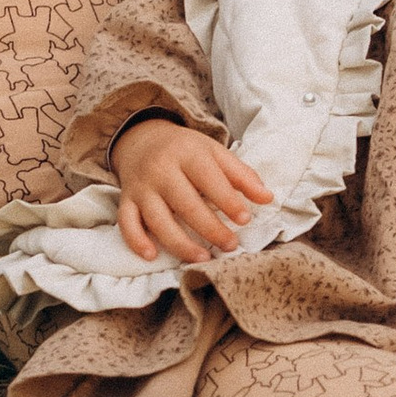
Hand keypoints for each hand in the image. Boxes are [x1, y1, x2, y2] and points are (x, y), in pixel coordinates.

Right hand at [112, 116, 268, 260]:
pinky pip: (127, 223)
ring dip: (180, 243)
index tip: (245, 219)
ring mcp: (142, 187)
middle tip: (231, 245)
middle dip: (210, 228)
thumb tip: (268, 198)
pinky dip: (136, 241)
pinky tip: (152, 255)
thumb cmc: (185, 150)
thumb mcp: (214, 152)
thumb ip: (242, 175)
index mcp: (188, 153)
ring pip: (158, 219)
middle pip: (186, 204)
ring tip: (203, 257)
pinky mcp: (127, 200)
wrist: (142, 139)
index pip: (210, 179)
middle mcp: (162, 169)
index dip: (229, 201)